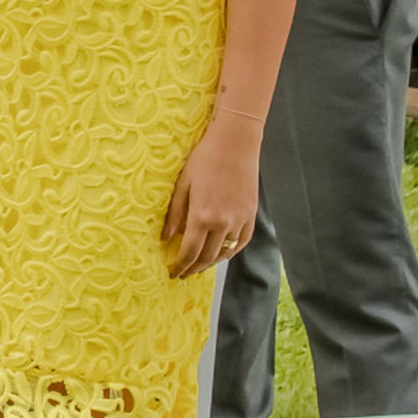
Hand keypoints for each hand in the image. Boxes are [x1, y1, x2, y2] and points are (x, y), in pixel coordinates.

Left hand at [162, 112, 260, 277]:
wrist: (236, 143)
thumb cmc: (204, 159)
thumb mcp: (182, 185)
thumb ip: (175, 214)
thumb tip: (166, 237)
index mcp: (202, 216)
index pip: (189, 252)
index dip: (180, 266)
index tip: (172, 272)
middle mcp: (223, 223)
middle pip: (207, 257)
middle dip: (193, 269)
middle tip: (183, 273)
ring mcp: (240, 220)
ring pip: (225, 253)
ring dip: (210, 263)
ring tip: (198, 265)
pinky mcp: (251, 215)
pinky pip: (241, 242)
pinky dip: (230, 251)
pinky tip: (221, 253)